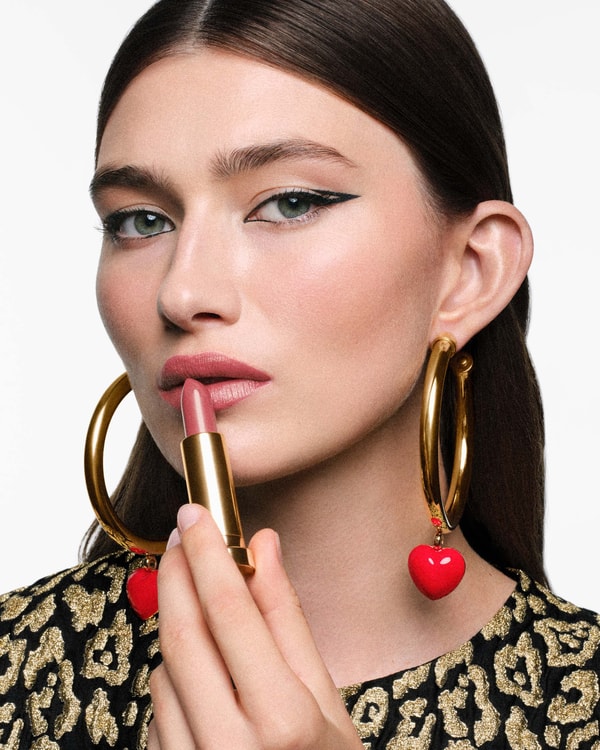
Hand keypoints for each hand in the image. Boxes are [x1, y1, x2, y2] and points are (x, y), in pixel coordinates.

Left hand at [147, 504, 362, 748]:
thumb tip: (265, 547)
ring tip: (217, 637)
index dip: (207, 553)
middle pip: (183, 633)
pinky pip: (156, 710)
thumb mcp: (324, 697)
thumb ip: (288, 618)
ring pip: (163, 672)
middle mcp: (230, 747)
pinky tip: (207, 686)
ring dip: (181, 636)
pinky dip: (175, 682)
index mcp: (284, 719)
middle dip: (177, 575)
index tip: (195, 516)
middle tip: (180, 539)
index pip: (229, 611)